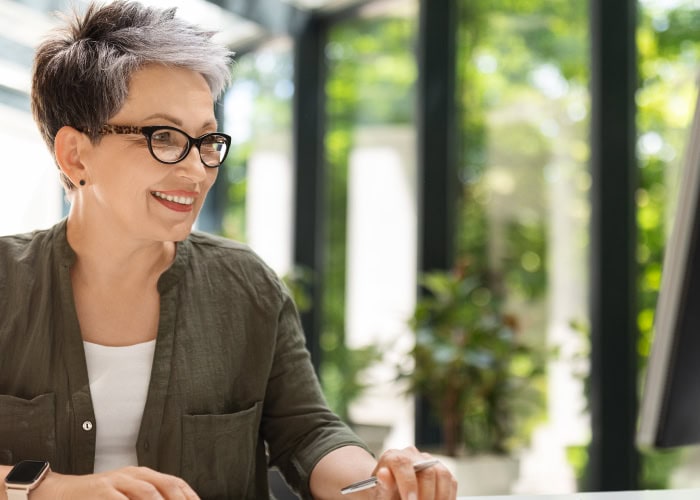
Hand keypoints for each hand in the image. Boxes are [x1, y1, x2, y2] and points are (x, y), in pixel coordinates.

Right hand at [41, 466, 198, 499]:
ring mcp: (116, 482)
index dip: (189, 495)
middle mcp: (132, 475)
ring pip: (147, 492)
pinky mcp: (100, 491)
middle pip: (165, 486)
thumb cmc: (96, 497)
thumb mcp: (125, 494)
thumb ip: (147, 497)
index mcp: (142, 474)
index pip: (174, 483)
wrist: (58, 492)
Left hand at [369, 447, 456, 499]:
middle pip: (426, 470)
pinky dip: (448, 497)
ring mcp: (428, 460)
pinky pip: (451, 481)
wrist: (390, 493)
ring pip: (442, 474)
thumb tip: (383, 473)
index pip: (402, 463)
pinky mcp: (440, 470)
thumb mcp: (379, 493)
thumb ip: (384, 486)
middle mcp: (411, 454)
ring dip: (440, 497)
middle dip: (426, 496)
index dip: (408, 484)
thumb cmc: (384, 493)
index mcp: (393, 457)